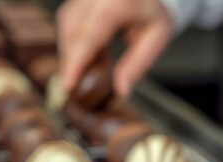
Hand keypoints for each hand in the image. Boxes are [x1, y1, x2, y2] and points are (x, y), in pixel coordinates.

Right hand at [57, 0, 173, 97]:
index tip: (67, 85)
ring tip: (84, 70)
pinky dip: (73, 40)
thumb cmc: (156, 14)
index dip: (76, 62)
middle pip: (72, 30)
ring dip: (70, 51)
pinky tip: (86, 55)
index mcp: (118, 3)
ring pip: (66, 23)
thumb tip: (121, 91)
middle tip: (74, 86)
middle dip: (71, 60)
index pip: (89, 35)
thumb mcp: (155, 40)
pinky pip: (69, 18)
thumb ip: (137, 65)